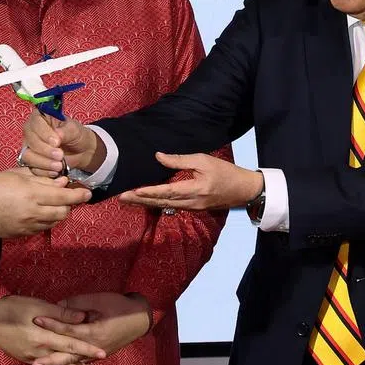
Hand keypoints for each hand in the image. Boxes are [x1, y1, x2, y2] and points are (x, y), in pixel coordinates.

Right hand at [0, 167, 90, 237]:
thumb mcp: (17, 175)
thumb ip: (41, 179)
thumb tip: (61, 182)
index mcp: (32, 194)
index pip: (64, 198)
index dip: (79, 196)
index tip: (88, 193)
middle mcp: (33, 212)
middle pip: (63, 213)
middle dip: (68, 205)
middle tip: (66, 196)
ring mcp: (27, 226)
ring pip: (53, 223)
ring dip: (58, 213)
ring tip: (52, 204)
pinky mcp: (21, 235)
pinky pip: (41, 229)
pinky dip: (45, 221)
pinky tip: (38, 212)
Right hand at [0, 295, 105, 364]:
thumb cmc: (14, 307)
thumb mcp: (38, 305)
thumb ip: (61, 314)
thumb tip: (83, 317)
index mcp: (43, 337)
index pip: (71, 345)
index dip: (87, 350)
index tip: (102, 353)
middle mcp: (38, 351)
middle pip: (65, 361)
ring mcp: (31, 357)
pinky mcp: (25, 357)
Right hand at [20, 109, 105, 176]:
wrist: (81, 150)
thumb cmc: (76, 135)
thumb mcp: (74, 130)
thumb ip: (65, 131)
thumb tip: (57, 135)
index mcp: (40, 117)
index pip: (35, 123)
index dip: (44, 133)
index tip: (57, 142)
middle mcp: (31, 131)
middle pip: (30, 140)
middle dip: (45, 150)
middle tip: (60, 155)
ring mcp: (30, 147)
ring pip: (28, 156)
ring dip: (44, 162)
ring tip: (59, 165)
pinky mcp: (32, 161)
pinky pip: (32, 168)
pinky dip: (44, 172)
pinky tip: (56, 172)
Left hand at [31, 292, 151, 364]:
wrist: (139, 318)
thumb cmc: (119, 306)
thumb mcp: (99, 299)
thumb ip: (77, 304)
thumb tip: (57, 305)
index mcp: (94, 332)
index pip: (68, 330)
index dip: (52, 324)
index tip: (36, 320)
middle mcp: (94, 347)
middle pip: (68, 355)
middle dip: (50, 360)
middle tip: (33, 364)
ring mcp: (97, 353)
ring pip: (72, 362)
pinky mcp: (98, 354)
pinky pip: (80, 363)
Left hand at [118, 153, 263, 210]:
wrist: (243, 189)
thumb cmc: (224, 171)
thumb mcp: (203, 160)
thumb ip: (180, 160)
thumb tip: (158, 157)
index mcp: (195, 189)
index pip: (167, 191)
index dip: (149, 191)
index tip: (133, 191)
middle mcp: (191, 202)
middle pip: (161, 202)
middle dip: (140, 200)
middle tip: (121, 198)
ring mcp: (192, 208)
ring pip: (164, 205)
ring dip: (145, 203)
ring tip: (128, 200)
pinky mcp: (193, 208)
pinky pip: (170, 206)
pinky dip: (156, 203)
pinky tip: (146, 200)